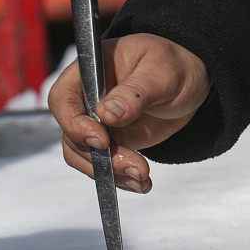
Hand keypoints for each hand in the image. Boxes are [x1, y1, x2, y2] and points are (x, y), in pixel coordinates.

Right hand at [48, 33, 210, 192]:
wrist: (186, 85)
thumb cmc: (172, 66)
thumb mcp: (162, 72)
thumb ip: (135, 92)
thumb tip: (107, 113)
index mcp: (90, 71)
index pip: (63, 99)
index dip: (74, 124)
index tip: (101, 141)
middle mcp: (85, 99)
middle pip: (72, 136)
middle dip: (100, 157)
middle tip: (136, 167)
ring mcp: (94, 124)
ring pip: (84, 157)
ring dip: (111, 172)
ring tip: (142, 177)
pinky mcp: (107, 144)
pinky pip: (102, 167)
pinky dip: (120, 179)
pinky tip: (142, 183)